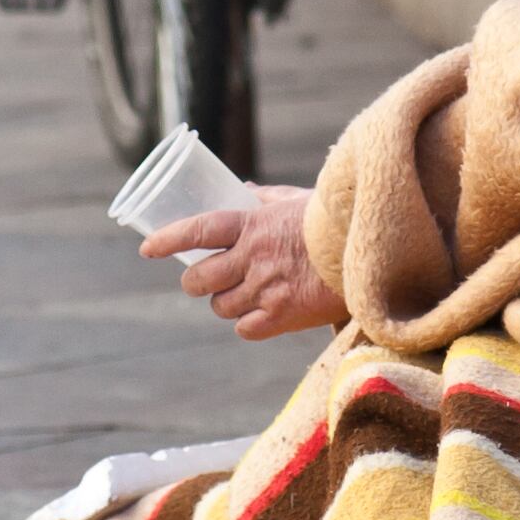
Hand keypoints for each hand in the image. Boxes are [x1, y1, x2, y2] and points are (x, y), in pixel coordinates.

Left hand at [143, 184, 348, 341]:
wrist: (373, 250)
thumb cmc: (335, 222)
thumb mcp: (297, 199)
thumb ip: (265, 199)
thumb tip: (241, 192)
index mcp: (252, 224)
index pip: (196, 230)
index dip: (167, 239)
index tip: (146, 248)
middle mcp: (253, 257)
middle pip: (198, 279)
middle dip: (195, 281)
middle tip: (201, 279)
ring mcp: (266, 289)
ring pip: (219, 306)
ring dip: (223, 302)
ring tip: (238, 295)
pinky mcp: (283, 316)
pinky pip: (245, 328)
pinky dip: (247, 323)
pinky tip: (259, 314)